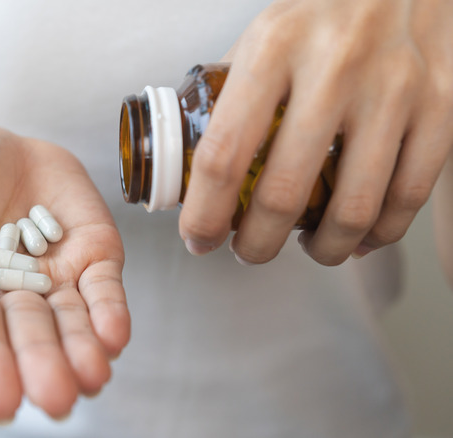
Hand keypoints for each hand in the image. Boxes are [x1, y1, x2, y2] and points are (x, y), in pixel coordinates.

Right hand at [0, 127, 129, 420]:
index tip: (2, 400)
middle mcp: (12, 294)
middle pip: (30, 332)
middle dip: (43, 364)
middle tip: (57, 399)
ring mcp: (56, 275)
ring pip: (72, 319)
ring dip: (83, 349)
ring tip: (92, 377)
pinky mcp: (91, 252)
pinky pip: (103, 286)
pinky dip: (110, 310)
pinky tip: (114, 336)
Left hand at [180, 0, 452, 264]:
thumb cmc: (320, 12)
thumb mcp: (261, 37)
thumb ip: (229, 99)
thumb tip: (194, 169)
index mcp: (272, 50)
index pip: (223, 155)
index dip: (205, 214)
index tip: (199, 238)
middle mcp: (334, 69)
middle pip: (284, 193)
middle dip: (258, 244)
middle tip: (249, 250)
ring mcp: (394, 90)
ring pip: (352, 209)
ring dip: (322, 249)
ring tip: (307, 246)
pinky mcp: (441, 108)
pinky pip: (407, 198)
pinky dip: (378, 233)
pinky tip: (358, 233)